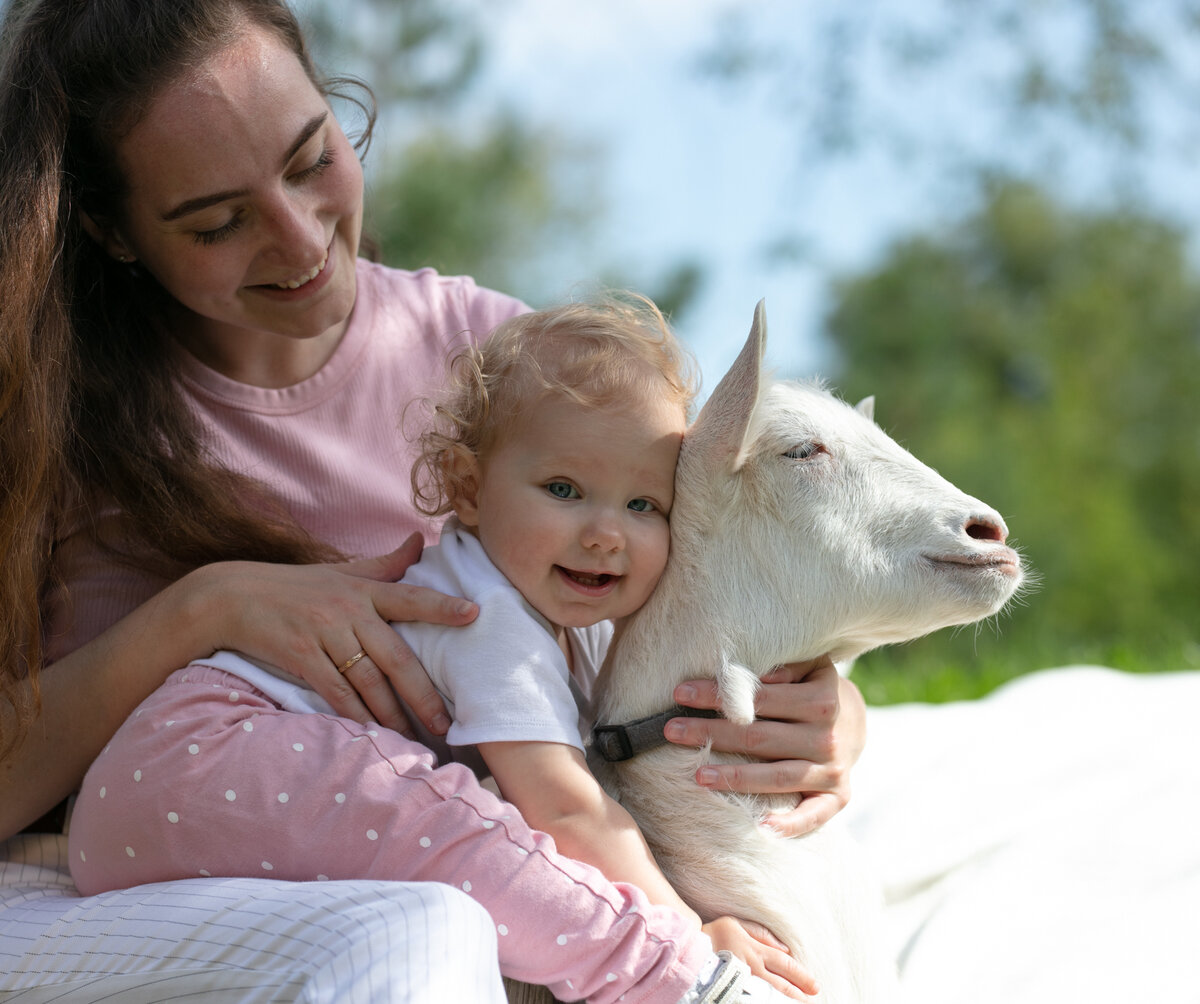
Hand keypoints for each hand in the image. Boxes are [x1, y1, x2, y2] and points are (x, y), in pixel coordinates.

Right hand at [198, 533, 476, 735]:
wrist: (231, 597)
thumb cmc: (294, 586)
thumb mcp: (342, 570)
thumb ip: (385, 563)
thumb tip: (420, 539)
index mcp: (363, 589)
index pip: (410, 597)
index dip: (442, 606)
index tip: (474, 614)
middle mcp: (348, 610)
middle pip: (395, 655)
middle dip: (423, 692)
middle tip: (446, 722)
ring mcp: (324, 634)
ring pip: (368, 680)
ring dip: (392, 714)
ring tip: (415, 738)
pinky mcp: (301, 657)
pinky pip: (335, 692)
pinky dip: (355, 715)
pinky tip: (371, 734)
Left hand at [665, 656, 865, 836]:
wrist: (854, 724)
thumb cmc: (812, 691)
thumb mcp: (809, 668)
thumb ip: (784, 666)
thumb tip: (755, 673)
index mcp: (823, 699)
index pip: (760, 698)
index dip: (718, 695)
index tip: (680, 693)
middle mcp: (828, 737)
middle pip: (760, 737)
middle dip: (711, 733)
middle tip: (671, 730)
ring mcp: (832, 770)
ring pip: (777, 776)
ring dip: (736, 777)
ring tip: (698, 775)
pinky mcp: (837, 797)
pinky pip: (812, 815)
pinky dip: (790, 824)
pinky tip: (760, 824)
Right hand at [701, 916, 817, 998]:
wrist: (687, 952)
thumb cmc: (711, 934)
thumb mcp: (735, 924)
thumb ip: (761, 934)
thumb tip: (785, 948)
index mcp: (754, 951)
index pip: (785, 964)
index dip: (801, 975)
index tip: (815, 985)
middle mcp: (751, 969)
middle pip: (782, 984)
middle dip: (800, 992)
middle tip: (814, 998)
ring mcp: (743, 984)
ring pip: (772, 995)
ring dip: (788, 1000)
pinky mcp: (734, 993)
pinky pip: (756, 1000)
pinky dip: (768, 1002)